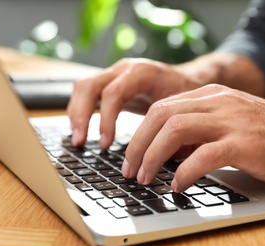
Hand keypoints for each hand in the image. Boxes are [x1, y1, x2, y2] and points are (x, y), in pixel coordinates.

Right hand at [67, 58, 200, 147]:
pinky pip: (87, 93)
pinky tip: (82, 130)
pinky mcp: (111, 82)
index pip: (114, 93)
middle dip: (81, 115)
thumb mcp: (182, 108)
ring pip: (83, 87)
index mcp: (143, 73)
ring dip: (76, 114)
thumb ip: (169, 127)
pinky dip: (80, 111)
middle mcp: (125, 69)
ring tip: (78, 140)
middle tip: (80, 142)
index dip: (106, 119)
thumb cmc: (186, 95)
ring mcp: (115, 74)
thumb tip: (159, 158)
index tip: (105, 144)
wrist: (188, 79)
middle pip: (90, 85)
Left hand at [122, 84, 264, 191]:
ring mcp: (232, 120)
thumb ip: (198, 132)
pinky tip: (178, 185)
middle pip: (162, 115)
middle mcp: (219, 102)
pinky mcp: (246, 143)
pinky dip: (185, 172)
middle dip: (138, 144)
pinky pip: (204, 155)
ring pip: (176, 130)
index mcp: (212, 95)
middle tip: (129, 170)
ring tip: (145, 178)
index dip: (139, 133)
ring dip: (153, 156)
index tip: (131, 156)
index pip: (162, 108)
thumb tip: (166, 152)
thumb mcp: (228, 125)